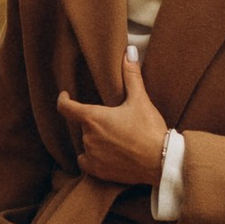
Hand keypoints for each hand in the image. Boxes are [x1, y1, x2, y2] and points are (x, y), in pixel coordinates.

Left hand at [59, 49, 169, 192]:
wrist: (161, 161)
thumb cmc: (149, 129)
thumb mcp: (140, 100)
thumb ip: (131, 76)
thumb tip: (129, 52)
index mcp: (93, 118)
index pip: (66, 108)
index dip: (63, 100)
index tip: (65, 96)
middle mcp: (88, 137)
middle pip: (82, 125)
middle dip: (94, 122)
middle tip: (112, 120)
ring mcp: (91, 155)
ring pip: (86, 143)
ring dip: (95, 139)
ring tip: (114, 138)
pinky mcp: (98, 171)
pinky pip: (86, 161)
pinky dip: (92, 157)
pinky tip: (106, 155)